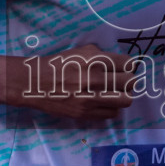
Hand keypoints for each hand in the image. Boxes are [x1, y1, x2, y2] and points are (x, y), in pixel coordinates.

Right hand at [15, 43, 141, 122]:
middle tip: (122, 81)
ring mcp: (90, 98)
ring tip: (116, 93)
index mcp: (95, 60)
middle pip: (130, 82)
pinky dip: (112, 108)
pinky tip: (105, 103)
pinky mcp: (85, 114)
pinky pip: (112, 114)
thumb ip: (101, 55)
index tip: (125, 68)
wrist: (34, 84)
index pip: (128, 64)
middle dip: (129, 81)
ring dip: (123, 96)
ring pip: (125, 100)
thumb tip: (120, 63)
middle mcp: (95, 79)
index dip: (129, 66)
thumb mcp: (80, 51)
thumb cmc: (58, 64)